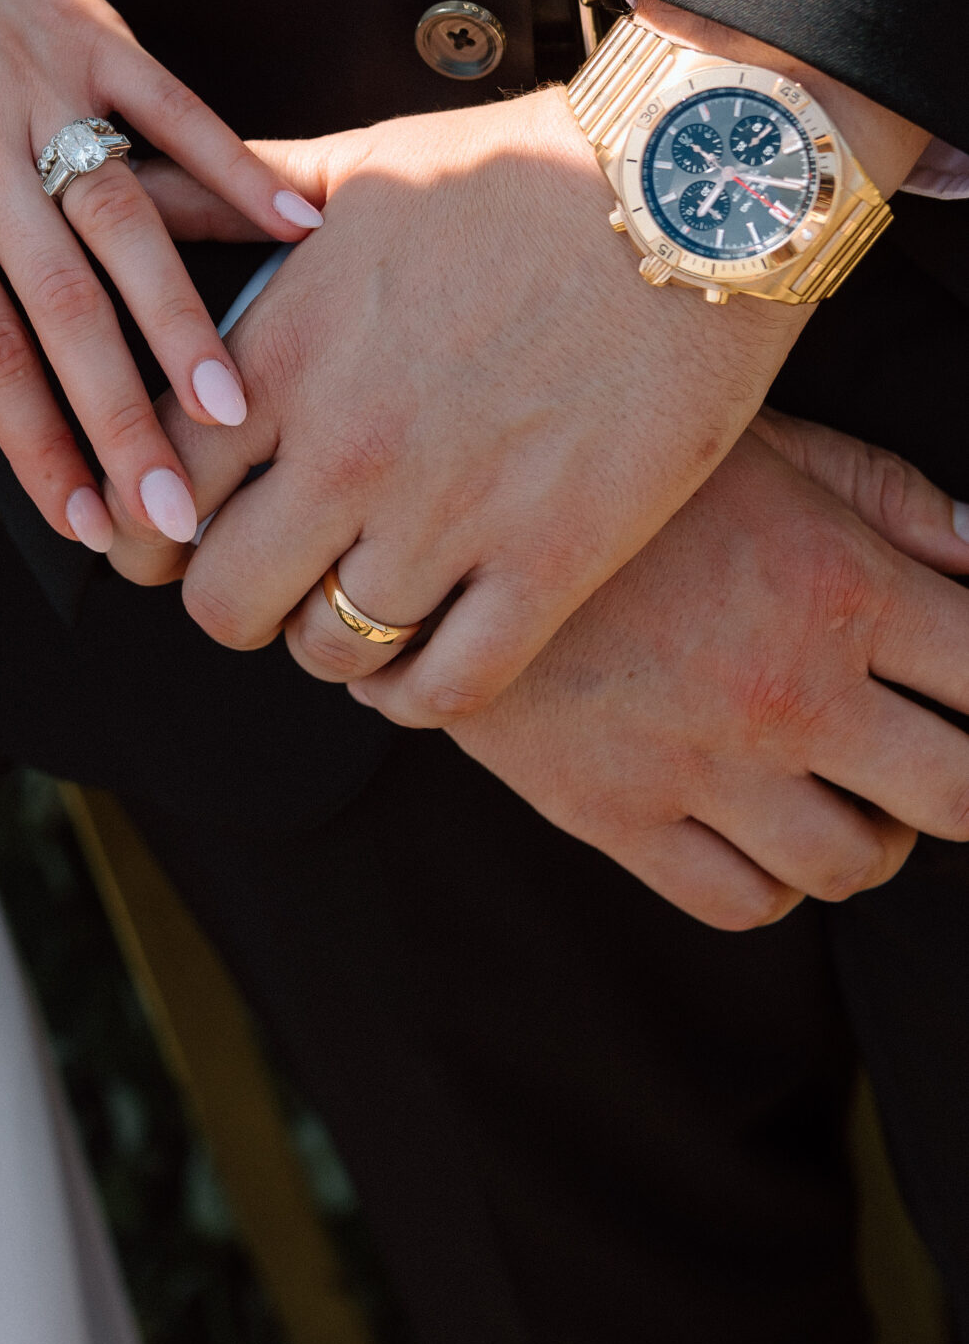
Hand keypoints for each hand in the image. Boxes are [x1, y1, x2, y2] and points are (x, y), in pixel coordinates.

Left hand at [0, 0, 316, 549]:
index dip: (33, 442)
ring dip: (183, 322)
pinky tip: (291, 230)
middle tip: (171, 514)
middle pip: (65, 314)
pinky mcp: (94, 33)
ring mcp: (50, 90)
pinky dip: (233, 171)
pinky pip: (177, 113)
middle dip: (122, 423)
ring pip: (131, 228)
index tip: (76, 519)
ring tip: (235, 406)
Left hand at [107, 8, 927, 721]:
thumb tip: (123, 173)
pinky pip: (448, 688)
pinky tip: (421, 654)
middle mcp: (348, 447)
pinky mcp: (552, 562)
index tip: (172, 528)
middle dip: (233, 597)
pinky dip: (418, 692)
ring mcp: (450, 515)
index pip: (154, 489)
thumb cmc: (521, 168)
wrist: (694, 189)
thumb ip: (225, 194)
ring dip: (331, 640)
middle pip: (221, 601)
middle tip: (271, 572)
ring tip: (356, 600)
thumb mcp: (353, 169)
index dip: (145, 527)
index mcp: (285, 353)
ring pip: (328, 652)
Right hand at [389, 414, 968, 929]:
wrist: (429, 502)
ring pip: (855, 863)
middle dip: (965, 782)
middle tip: (929, 751)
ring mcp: (701, 765)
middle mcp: (787, 689)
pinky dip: (778, 881)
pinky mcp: (616, 814)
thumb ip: (887, 498)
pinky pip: (745, 902)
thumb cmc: (608, 456)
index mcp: (837, 585)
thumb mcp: (759, 441)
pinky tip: (761, 825)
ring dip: (873, 834)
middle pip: (956, 797)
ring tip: (844, 786)